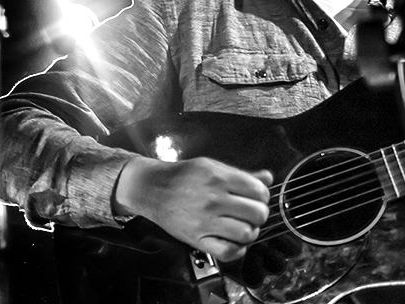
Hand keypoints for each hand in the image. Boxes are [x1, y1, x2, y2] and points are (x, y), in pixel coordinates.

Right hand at [113, 156, 272, 261]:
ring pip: (247, 233)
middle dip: (258, 214)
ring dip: (249, 231)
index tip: (256, 198)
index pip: (258, 191)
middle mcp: (212, 198)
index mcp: (217, 177)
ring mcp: (205, 220)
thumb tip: (267, 178)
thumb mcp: (210, 166)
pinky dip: (237, 249)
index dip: (262, 195)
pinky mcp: (197, 238)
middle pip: (257, 213)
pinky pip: (229, 251)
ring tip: (241, 226)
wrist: (151, 188)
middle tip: (249, 213)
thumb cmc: (181, 177)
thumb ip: (240, 174)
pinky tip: (233, 240)